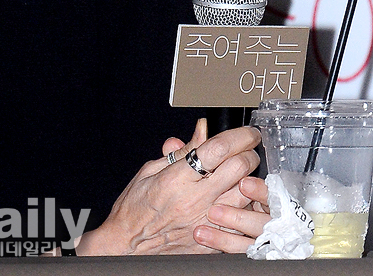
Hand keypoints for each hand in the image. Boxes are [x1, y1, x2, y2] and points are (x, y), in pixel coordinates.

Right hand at [77, 123, 261, 254]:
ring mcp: (206, 222)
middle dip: (248, 153)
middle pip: (239, 168)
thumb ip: (182, 151)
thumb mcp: (151, 170)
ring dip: (248, 179)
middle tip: (246, 149)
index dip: (238, 136)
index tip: (247, 132)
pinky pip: (240, 221)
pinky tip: (238, 199)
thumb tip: (203, 130)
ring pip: (245, 194)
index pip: (218, 149)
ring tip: (242, 174)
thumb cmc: (134, 208)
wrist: (126, 246)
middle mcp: (195, 199)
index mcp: (178, 178)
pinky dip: (244, 207)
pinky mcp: (211, 242)